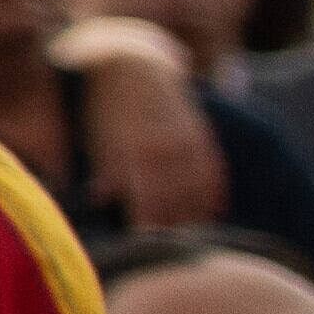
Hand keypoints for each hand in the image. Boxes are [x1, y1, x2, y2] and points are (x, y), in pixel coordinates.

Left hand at [57, 14, 224, 226]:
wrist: (133, 63)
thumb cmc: (105, 106)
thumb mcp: (98, 137)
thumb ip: (106, 170)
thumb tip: (104, 201)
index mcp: (138, 150)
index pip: (149, 199)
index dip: (149, 225)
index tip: (145, 245)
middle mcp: (168, 147)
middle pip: (178, 198)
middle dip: (174, 226)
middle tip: (172, 250)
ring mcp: (189, 140)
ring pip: (199, 187)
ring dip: (197, 214)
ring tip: (194, 237)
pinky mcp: (201, 133)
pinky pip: (213, 168)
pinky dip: (214, 191)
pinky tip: (214, 210)